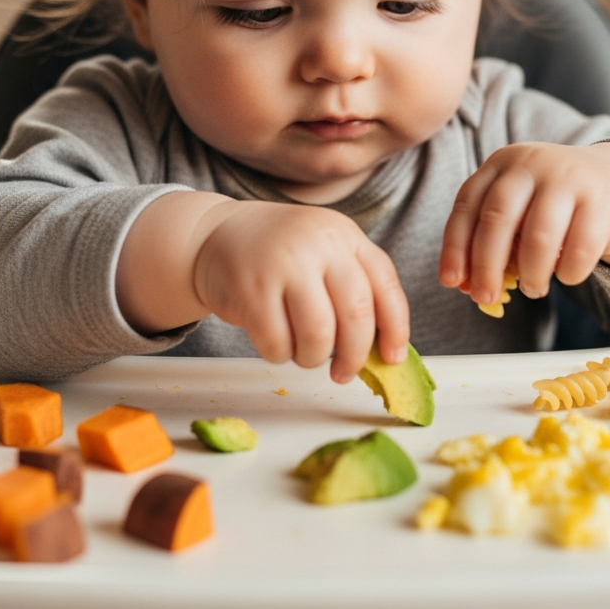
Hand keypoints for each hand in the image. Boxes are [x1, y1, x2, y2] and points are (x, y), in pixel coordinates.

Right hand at [116, 191, 407, 383]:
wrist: (215, 235)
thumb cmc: (280, 255)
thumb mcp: (323, 251)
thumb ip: (354, 286)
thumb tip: (384, 350)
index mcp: (345, 235)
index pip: (385, 285)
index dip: (395, 329)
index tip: (392, 359)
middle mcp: (319, 244)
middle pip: (356, 315)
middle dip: (355, 355)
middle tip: (344, 373)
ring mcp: (285, 264)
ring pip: (319, 336)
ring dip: (314, 358)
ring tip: (302, 351)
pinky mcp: (252, 290)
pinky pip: (278, 344)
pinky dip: (280, 355)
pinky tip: (274, 342)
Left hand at [438, 142, 609, 305]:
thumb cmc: (550, 203)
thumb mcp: (518, 208)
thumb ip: (491, 240)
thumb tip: (465, 287)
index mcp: (501, 164)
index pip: (467, 205)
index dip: (454, 246)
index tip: (450, 281)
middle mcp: (531, 165)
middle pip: (498, 218)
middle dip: (486, 265)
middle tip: (485, 298)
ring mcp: (568, 179)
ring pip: (539, 236)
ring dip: (531, 274)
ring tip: (533, 290)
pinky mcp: (601, 202)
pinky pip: (580, 248)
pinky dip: (568, 272)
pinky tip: (566, 277)